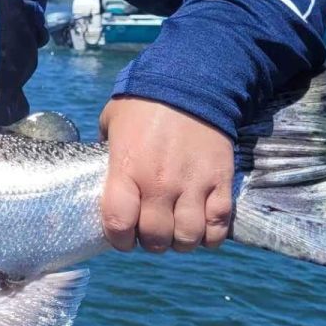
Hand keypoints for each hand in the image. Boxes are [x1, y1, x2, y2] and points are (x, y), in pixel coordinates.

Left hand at [98, 96, 232, 253]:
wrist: (192, 82)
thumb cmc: (144, 102)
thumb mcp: (112, 122)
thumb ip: (107, 151)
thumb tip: (105, 171)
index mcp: (127, 169)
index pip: (118, 224)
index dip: (118, 239)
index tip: (122, 237)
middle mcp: (159, 183)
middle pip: (155, 238)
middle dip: (150, 243)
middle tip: (151, 233)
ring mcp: (193, 184)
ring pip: (188, 238)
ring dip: (180, 242)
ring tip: (176, 231)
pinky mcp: (220, 182)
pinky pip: (218, 226)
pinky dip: (211, 236)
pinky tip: (202, 228)